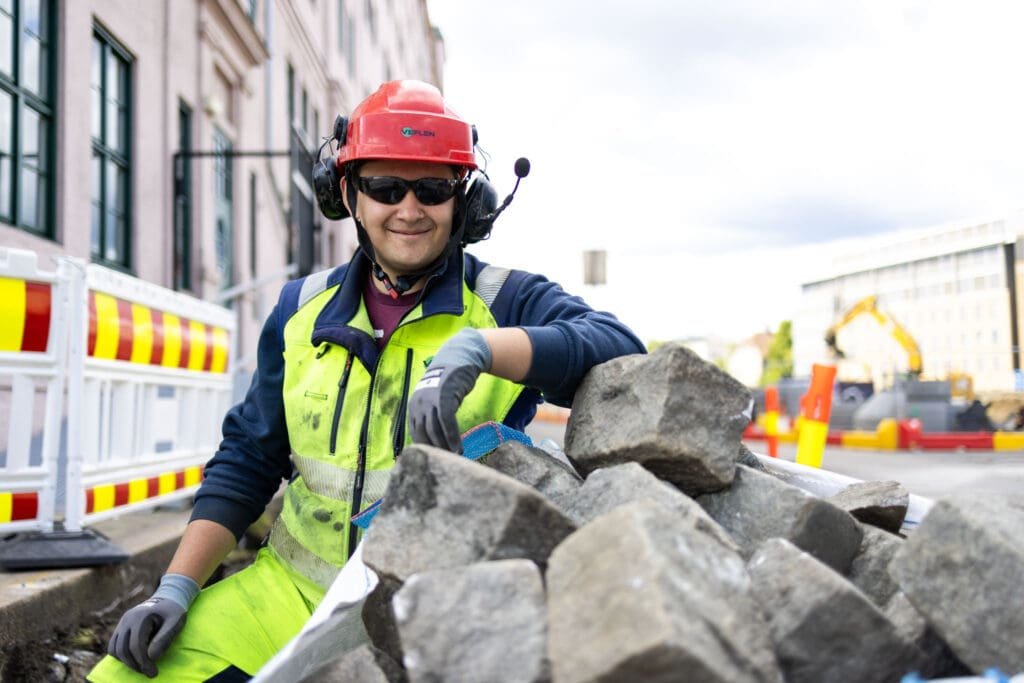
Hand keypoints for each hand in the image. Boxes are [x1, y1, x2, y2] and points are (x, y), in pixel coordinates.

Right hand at [108, 574, 197, 676]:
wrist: (168, 597)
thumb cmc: (174, 610)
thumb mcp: (175, 622)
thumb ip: (164, 638)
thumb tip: (151, 657)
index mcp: (141, 617)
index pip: (136, 646)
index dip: (143, 662)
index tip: (153, 673)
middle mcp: (127, 619)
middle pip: (123, 649)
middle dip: (135, 664)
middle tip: (149, 672)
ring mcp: (122, 623)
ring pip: (115, 649)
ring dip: (126, 662)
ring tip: (142, 666)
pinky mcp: (120, 627)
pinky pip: (113, 646)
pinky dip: (121, 655)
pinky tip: (135, 659)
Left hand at [409, 328, 491, 452]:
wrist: (458, 358)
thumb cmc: (449, 382)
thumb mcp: (435, 398)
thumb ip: (432, 414)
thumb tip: (435, 436)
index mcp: (414, 407)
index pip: (415, 434)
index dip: (425, 448)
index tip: (435, 460)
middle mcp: (418, 404)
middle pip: (423, 435)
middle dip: (434, 451)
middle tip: (445, 463)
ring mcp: (430, 401)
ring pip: (434, 431)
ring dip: (444, 448)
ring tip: (454, 458)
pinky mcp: (443, 398)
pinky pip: (447, 423)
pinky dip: (453, 438)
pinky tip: (459, 449)